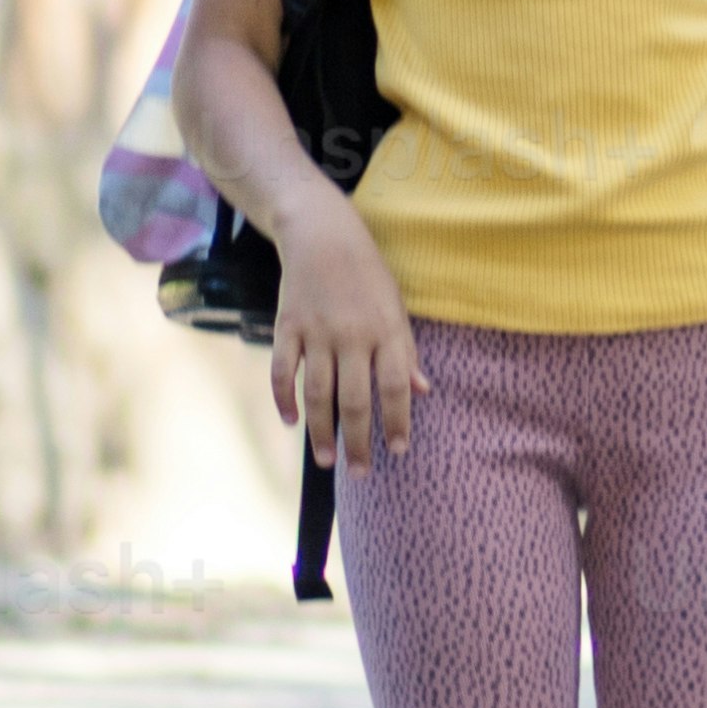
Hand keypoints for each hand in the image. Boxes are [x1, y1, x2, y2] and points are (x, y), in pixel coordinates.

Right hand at [260, 195, 419, 473]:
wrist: (321, 234)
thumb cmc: (367, 274)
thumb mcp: (396, 307)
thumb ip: (406, 352)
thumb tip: (423, 391)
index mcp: (386, 330)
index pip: (395, 387)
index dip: (397, 422)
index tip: (398, 450)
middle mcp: (352, 336)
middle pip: (355, 400)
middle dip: (359, 441)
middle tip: (360, 473)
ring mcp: (316, 333)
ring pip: (318, 394)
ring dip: (321, 431)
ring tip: (326, 460)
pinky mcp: (287, 327)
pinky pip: (283, 371)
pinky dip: (284, 398)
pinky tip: (291, 421)